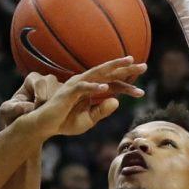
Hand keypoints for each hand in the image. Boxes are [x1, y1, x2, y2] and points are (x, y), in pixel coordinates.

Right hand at [26, 58, 145, 138]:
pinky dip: (94, 87)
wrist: (44, 125)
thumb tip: (117, 102)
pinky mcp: (68, 92)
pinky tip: (105, 88)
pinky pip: (83, 88)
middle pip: (109, 73)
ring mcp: (77, 85)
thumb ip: (102, 111)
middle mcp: (86, 84)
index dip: (127, 87)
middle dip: (126, 68)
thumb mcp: (88, 120)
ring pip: (98, 73)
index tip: (142, 91)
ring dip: (113, 68)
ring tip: (128, 63)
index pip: (113, 85)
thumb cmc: (64, 122)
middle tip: (144, 65)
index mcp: (92, 90)